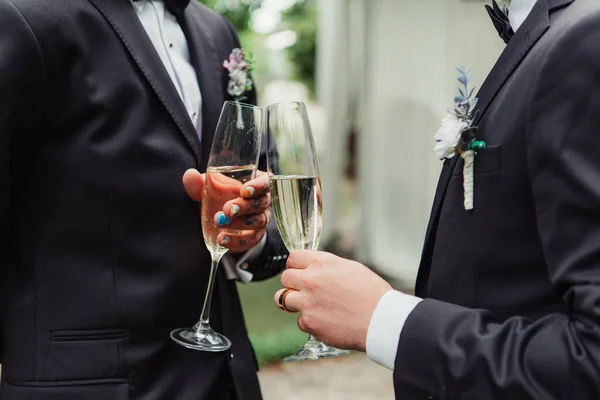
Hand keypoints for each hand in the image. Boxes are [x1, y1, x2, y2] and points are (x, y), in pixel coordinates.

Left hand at [183, 168, 270, 253]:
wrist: (219, 219)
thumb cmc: (217, 197)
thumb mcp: (207, 188)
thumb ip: (198, 182)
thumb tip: (191, 175)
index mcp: (254, 183)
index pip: (265, 181)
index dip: (258, 186)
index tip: (244, 191)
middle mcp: (262, 201)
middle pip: (262, 203)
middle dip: (245, 207)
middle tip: (227, 209)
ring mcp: (260, 219)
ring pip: (259, 221)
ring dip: (239, 223)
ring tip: (219, 222)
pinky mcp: (255, 236)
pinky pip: (252, 240)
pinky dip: (238, 241)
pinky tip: (222, 240)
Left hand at [274, 251, 391, 351]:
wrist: (380, 320)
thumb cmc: (372, 294)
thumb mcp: (351, 268)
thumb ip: (328, 267)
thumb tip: (318, 270)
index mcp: (322, 263)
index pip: (293, 258)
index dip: (296, 265)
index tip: (299, 271)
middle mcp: (310, 280)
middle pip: (285, 278)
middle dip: (292, 283)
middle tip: (303, 290)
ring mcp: (307, 303)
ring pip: (282, 299)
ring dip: (293, 302)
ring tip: (307, 306)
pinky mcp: (309, 323)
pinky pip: (300, 321)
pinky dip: (310, 322)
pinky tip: (326, 322)